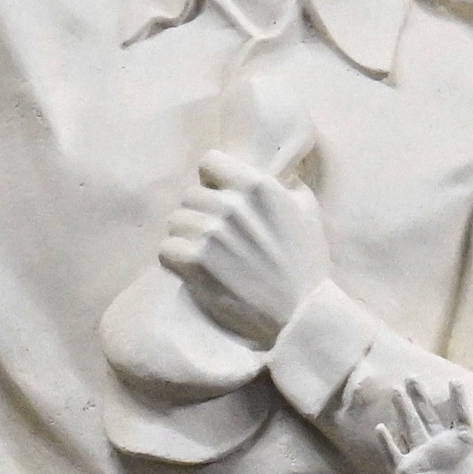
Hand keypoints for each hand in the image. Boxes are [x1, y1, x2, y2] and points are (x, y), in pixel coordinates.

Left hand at [162, 149, 329, 345]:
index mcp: (258, 186)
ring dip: (185, 237)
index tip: (219, 198)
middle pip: (189, 196)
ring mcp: (212, 234)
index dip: (212, 181)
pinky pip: (165, 249)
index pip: (210, 162)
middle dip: (199, 214)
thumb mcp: (307, 212)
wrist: (300, 311)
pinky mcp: (196, 263)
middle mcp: (232, 205)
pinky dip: (175, 260)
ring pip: (174, 221)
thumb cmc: (305, 263)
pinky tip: (193, 270)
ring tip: (205, 255)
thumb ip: (286, 186)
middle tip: (215, 238)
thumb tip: (275, 171)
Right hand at [380, 369, 472, 473]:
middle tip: (412, 376)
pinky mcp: (405, 471)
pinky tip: (380, 427)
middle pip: (428, 415)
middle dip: (420, 396)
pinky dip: (386, 442)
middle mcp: (439, 446)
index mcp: (461, 443)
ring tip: (396, 390)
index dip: (457, 398)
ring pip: (410, 427)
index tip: (454, 381)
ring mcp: (421, 458)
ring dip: (403, 410)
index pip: (459, 414)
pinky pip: (392, 453)